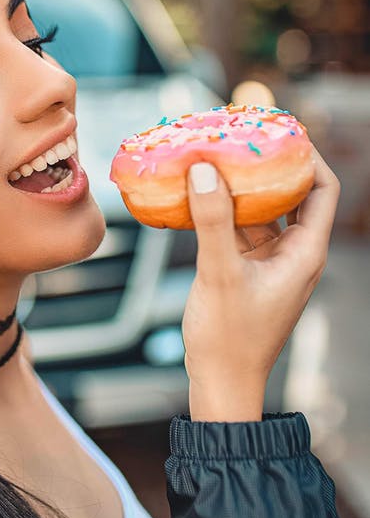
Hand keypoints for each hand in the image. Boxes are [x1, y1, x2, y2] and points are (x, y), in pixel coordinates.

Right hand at [181, 144, 339, 409]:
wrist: (221, 386)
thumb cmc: (230, 339)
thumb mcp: (219, 275)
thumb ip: (212, 222)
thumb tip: (203, 170)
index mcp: (306, 252)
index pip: (323, 188)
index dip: (307, 155)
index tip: (277, 131)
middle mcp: (294, 253)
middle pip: (292, 193)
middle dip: (266, 164)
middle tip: (238, 136)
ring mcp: (270, 262)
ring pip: (261, 210)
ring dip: (239, 186)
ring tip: (212, 157)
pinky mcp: (246, 271)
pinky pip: (238, 228)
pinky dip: (221, 209)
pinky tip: (195, 194)